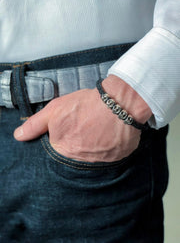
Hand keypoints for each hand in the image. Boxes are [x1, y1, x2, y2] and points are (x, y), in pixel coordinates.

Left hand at [14, 75, 151, 162]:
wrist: (119, 104)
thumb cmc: (86, 105)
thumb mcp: (55, 109)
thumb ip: (35, 124)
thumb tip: (18, 137)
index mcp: (63, 150)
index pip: (58, 152)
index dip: (64, 139)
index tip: (72, 130)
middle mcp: (79, 161)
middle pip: (74, 156)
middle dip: (78, 144)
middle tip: (87, 129)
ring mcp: (99, 162)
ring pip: (92, 158)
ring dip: (93, 147)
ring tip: (98, 131)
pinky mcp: (116, 159)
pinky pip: (108, 157)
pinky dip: (107, 148)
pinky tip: (109, 135)